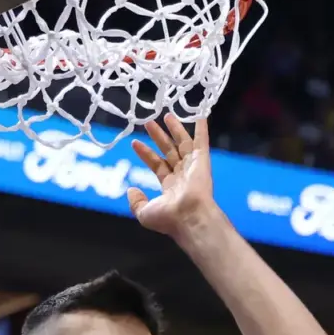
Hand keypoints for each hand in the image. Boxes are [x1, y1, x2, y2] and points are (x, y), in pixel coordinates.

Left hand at [127, 114, 216, 235]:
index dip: (146, 153)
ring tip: (166, 115)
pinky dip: (202, 129)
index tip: (135, 142)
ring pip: (183, 144)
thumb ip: (136, 202)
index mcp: (170, 187)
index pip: (157, 165)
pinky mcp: (202, 161)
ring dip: (175, 129)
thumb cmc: (168, 218)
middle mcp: (182, 176)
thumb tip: (131, 190)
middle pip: (169, 151)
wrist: (189, 217)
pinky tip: (200, 115)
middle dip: (159, 137)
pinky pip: (202, 142)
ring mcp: (193, 167)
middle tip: (149, 123)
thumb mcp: (144, 213)